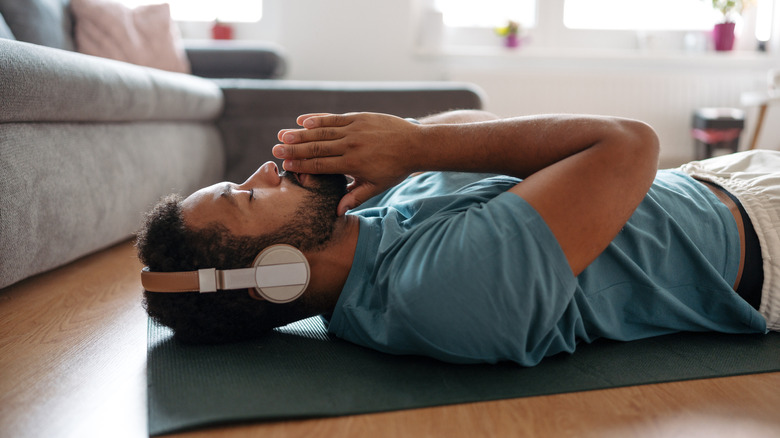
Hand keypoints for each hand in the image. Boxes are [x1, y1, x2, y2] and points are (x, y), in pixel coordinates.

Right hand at [273, 112, 420, 214]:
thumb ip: (355, 197)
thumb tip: (336, 212)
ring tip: (282, 134)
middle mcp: (351, 145)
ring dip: (300, 133)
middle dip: (294, 149)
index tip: (285, 165)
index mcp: (353, 164)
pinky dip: (318, 118)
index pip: (321, 164)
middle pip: (316, 147)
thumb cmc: (395, 169)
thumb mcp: (376, 187)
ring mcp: (354, 129)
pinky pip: (334, 118)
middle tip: (275, 149)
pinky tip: (302, 120)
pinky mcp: (359, 117)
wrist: (415, 145)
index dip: (301, 165)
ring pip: (322, 131)